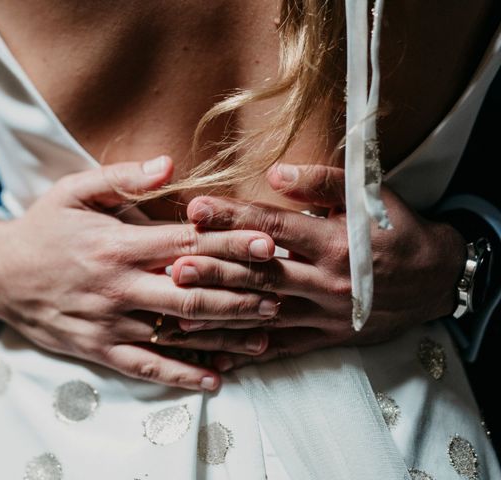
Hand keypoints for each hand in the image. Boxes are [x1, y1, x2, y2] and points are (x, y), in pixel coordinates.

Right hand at [0, 157, 280, 389]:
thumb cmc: (43, 228)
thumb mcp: (74, 191)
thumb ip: (123, 178)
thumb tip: (170, 164)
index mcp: (118, 244)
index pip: (187, 244)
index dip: (231, 242)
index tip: (270, 243)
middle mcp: (119, 287)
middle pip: (192, 293)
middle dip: (241, 293)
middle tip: (281, 292)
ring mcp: (110, 323)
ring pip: (178, 334)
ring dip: (225, 335)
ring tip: (266, 334)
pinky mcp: (100, 349)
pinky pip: (148, 366)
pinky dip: (184, 374)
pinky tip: (217, 378)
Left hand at [169, 164, 465, 370]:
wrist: (436, 280)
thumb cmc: (398, 232)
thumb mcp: (370, 198)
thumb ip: (323, 182)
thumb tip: (275, 174)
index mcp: (333, 242)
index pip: (272, 227)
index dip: (233, 217)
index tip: (196, 209)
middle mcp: (324, 281)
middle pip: (260, 275)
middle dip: (215, 270)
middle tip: (174, 267)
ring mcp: (323, 314)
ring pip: (264, 315)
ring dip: (221, 315)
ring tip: (180, 315)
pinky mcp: (325, 337)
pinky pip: (282, 348)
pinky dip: (250, 354)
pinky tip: (218, 358)